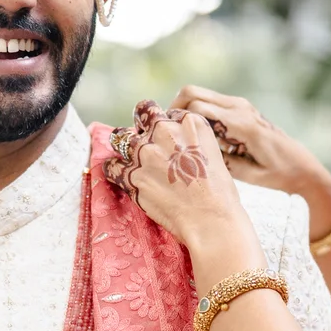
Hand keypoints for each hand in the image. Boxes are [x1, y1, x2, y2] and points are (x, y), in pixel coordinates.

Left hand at [105, 101, 260, 263]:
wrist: (211, 219)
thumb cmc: (218, 192)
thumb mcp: (212, 153)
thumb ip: (191, 141)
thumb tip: (176, 145)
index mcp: (189, 123)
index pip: (165, 111)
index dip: (162, 124)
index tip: (164, 139)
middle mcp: (165, 132)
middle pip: (141, 115)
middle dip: (140, 127)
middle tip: (143, 141)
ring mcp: (146, 153)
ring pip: (120, 138)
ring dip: (123, 146)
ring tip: (128, 157)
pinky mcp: (132, 176)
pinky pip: (111, 166)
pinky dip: (113, 170)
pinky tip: (119, 175)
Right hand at [169, 87, 330, 237]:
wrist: (303, 166)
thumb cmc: (278, 175)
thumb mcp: (249, 175)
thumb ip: (222, 161)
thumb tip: (191, 150)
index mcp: (241, 124)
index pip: (196, 108)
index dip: (175, 119)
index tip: (166, 137)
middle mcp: (240, 108)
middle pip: (191, 92)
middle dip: (173, 109)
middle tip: (165, 132)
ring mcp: (240, 105)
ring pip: (198, 94)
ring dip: (184, 110)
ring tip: (179, 135)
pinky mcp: (240, 107)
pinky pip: (209, 102)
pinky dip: (196, 112)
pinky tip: (196, 134)